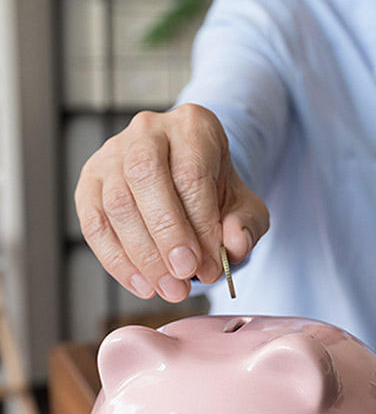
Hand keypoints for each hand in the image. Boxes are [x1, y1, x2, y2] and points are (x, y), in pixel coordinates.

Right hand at [74, 104, 268, 302]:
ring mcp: (112, 153)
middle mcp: (148, 131)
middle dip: (166, 234)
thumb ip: (247, 225)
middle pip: (146, 178)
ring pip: (117, 202)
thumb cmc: (217, 189)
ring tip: (169, 288)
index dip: (201, 223)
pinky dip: (117, 260)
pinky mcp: (90, 182)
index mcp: (193, 125)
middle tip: (185, 275)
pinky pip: (94, 223)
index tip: (211, 264)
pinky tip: (143, 284)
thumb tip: (234, 246)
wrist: (190, 179)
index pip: (191, 172)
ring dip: (142, 255)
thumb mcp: (245, 204)